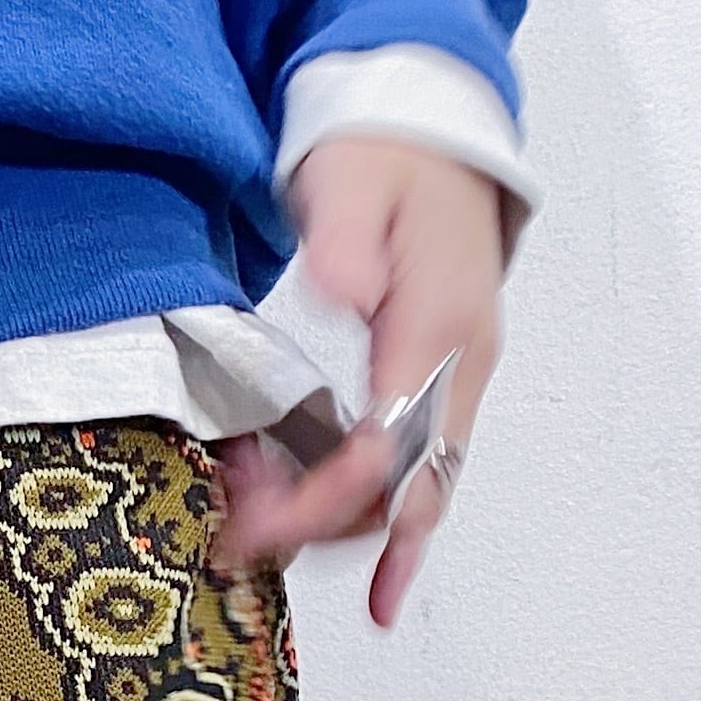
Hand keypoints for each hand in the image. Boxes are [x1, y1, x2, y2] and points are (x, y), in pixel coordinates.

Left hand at [212, 138, 505, 628]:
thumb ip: (344, 240)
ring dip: (341, 525)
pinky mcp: (441, 383)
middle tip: (240, 541)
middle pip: (409, 488)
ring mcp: (457, 379)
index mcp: (437, 327)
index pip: (390, 445)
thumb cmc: (387, 153)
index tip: (259, 521)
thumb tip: (342, 290)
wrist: (433, 130)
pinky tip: (363, 571)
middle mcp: (461, 366)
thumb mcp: (351, 180)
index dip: (326, 497)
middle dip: (324, 529)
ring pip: (416, 491)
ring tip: (257, 528)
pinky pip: (419, 471)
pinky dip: (379, 518)